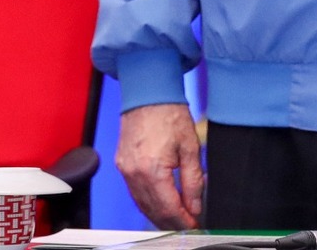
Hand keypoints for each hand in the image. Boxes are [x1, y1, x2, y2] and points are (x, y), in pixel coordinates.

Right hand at [116, 103, 203, 228]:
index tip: (194, 224)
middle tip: (188, 223)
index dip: (183, 220)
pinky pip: (134, 191)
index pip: (168, 208)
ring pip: (142, 204)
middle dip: (172, 220)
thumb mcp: (190, 147)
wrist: (149, 92)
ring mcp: (125, 169)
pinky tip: (160, 202)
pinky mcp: (121, 164)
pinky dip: (148, 201)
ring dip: (159, 214)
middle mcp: (134, 173)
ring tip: (177, 216)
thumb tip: (194, 206)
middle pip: (153, 210)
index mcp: (152, 169)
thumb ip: (193, 181)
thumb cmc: (170, 113)